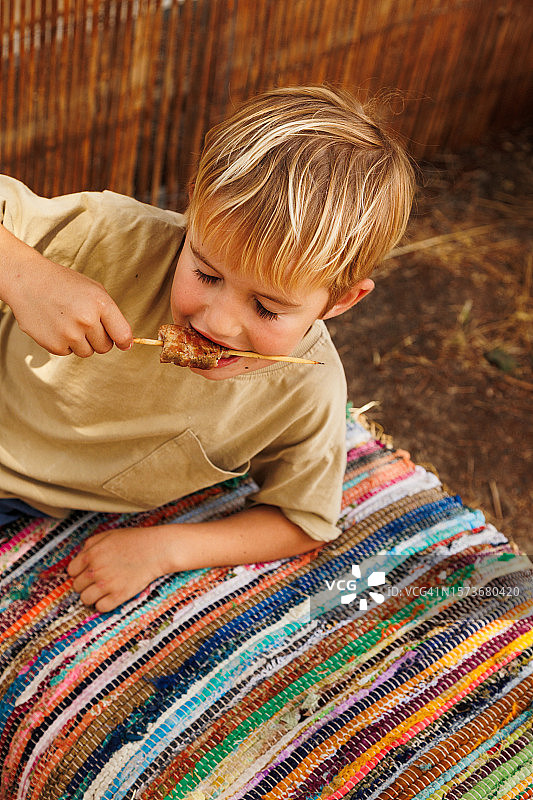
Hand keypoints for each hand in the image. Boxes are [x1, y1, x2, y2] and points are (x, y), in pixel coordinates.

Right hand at [0, 226, 131, 355]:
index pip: (123, 335)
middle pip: (105, 347)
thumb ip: (110, 314)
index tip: (123, 344)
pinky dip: (64, 343)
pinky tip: (55, 325)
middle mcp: (87, 320)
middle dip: (99, 339)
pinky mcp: (55, 345)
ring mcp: (70, 334)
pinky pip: (69, 352)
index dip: (124, 342)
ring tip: (68, 322)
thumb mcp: (93, 290)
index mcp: (100, 304)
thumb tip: (124, 342)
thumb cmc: (64, 284)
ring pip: (88, 352)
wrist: (27, 281)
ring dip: (82, 342)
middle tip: (86, 325)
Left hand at [67, 526, 174, 611]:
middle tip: (97, 581)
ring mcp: (107, 584)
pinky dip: (103, 604)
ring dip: (91, 596)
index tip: (87, 573)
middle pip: (76, 587)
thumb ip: (89, 545)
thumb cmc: (134, 540)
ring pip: (85, 600)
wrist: (156, 550)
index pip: (71, 572)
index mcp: (90, 555)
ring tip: (102, 591)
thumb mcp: (108, 535)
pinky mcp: (119, 595)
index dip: (78, 573)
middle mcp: (95, 571)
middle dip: (85, 585)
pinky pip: (101, 607)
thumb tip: (79, 558)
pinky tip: (110, 596)